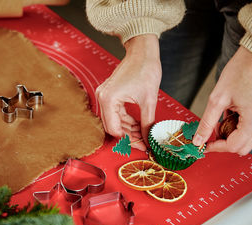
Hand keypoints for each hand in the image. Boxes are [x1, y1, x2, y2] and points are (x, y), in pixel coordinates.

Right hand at [95, 34, 161, 150]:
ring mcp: (105, 95)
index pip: (114, 129)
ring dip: (127, 129)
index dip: (128, 140)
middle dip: (128, 136)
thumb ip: (147, 123)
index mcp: (109, 99)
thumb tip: (148, 139)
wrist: (143, 51)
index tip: (141, 146)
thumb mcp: (149, 100)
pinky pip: (116, 112)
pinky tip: (137, 125)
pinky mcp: (110, 93)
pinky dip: (126, 120)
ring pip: (114, 120)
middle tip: (142, 143)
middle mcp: (102, 98)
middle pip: (112, 126)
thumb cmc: (145, 69)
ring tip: (142, 135)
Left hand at [193, 46, 251, 154]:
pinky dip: (242, 126)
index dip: (217, 147)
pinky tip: (235, 111)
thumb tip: (198, 140)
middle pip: (243, 147)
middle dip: (226, 142)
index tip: (206, 145)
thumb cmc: (239, 72)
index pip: (234, 146)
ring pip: (249, 139)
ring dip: (234, 133)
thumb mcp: (217, 99)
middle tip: (214, 130)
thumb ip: (207, 123)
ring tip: (225, 115)